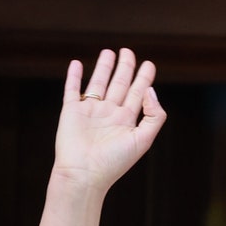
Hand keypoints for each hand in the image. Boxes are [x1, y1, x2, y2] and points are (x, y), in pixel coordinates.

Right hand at [53, 48, 165, 194]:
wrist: (84, 174)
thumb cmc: (113, 162)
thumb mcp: (142, 140)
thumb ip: (154, 116)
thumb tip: (150, 91)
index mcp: (126, 122)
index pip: (137, 94)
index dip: (144, 79)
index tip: (149, 64)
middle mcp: (109, 115)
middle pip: (119, 85)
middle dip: (125, 68)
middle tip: (128, 51)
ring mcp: (90, 112)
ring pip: (98, 83)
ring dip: (103, 68)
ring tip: (109, 52)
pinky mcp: (71, 111)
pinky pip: (72, 89)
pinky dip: (74, 76)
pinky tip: (77, 64)